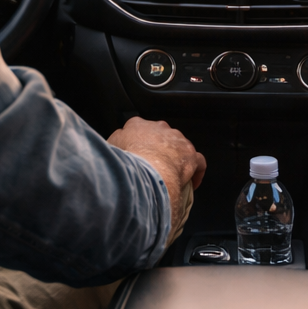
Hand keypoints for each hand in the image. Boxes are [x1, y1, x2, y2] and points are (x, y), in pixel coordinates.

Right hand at [106, 118, 206, 238]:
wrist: (146, 171)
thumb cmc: (126, 162)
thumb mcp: (109, 149)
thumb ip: (113, 144)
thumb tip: (116, 146)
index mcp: (137, 125)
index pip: (136, 128)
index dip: (136, 142)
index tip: (135, 154)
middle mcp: (159, 128)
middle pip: (159, 136)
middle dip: (157, 149)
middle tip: (151, 167)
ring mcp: (176, 140)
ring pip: (178, 146)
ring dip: (175, 159)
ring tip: (169, 175)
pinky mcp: (190, 154)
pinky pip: (198, 161)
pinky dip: (196, 171)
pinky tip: (191, 183)